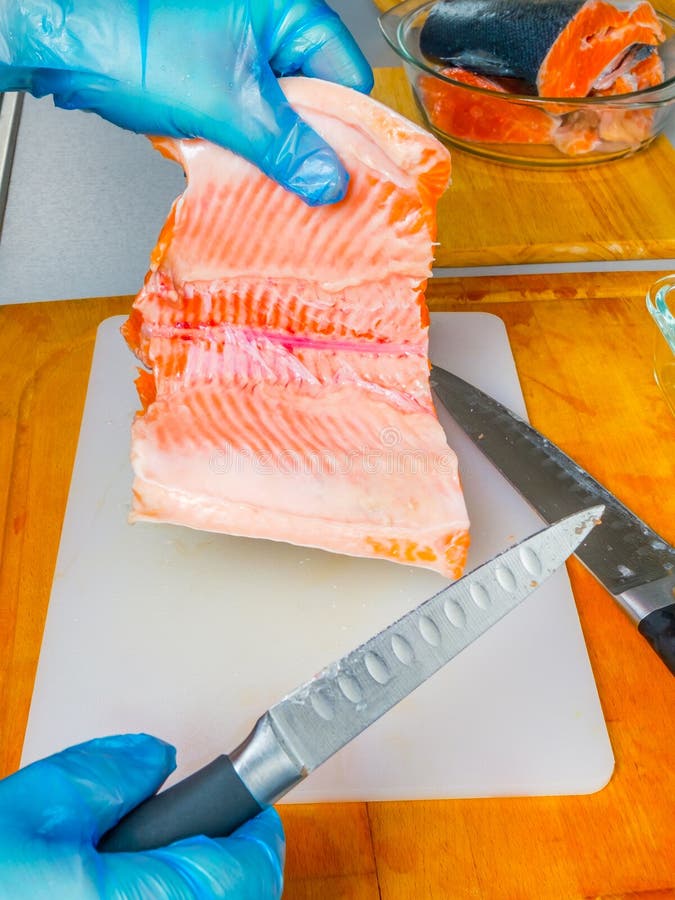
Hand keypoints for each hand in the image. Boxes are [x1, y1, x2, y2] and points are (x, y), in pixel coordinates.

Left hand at [0, 0, 372, 204]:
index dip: (349, 129)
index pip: (345, 78)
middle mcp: (270, 33)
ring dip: (279, 158)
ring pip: (283, 119)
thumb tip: (332, 182)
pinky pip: (251, 125)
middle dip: (312, 151)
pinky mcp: (217, 85)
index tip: (348, 174)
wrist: (72, 46)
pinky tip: (247, 179)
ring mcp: (242, 60)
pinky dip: (250, 154)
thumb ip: (287, 147)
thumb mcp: (230, 105)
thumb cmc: (143, 47)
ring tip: (279, 191)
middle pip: (317, 103)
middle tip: (313, 192)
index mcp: (288, 16)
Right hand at [0, 734, 284, 898]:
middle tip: (204, 833)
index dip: (254, 828)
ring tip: (163, 863)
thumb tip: (155, 759)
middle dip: (231, 862)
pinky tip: (136, 891)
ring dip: (209, 890)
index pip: (249, 869)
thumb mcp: (32, 809)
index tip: (248, 805)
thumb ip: (106, 773)